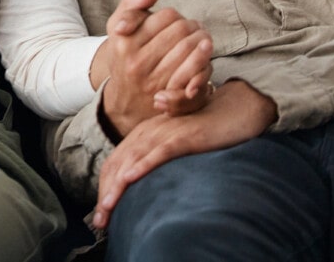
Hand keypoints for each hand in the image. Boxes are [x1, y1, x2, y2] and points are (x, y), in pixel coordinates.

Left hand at [91, 80, 277, 229]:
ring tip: (108, 207)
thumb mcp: (172, 148)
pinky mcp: (184, 137)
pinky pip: (160, 151)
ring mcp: (165, 133)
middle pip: (118, 164)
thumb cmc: (203, 134)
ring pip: (133, 160)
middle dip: (106, 193)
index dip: (104, 188)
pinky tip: (132, 178)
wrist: (232, 112)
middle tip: (100, 220)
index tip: (100, 213)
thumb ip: (155, 161)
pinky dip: (144, 164)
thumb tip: (141, 186)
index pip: (114, 164)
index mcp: (142, 135)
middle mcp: (148, 132)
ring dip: (118, 185)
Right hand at [99, 0, 213, 137]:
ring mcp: (154, 80)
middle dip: (191, 25)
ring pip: (190, 48)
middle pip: (181, 30)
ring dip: (201, 39)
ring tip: (199, 38)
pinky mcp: (169, 94)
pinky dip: (203, 59)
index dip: (175, 15)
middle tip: (192, 27)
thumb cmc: (123, 54)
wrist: (124, 97)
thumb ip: (132, 3)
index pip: (166, 16)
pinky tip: (203, 54)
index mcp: (123, 42)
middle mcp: (136, 62)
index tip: (173, 20)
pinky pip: (196, 70)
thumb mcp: (117, 25)